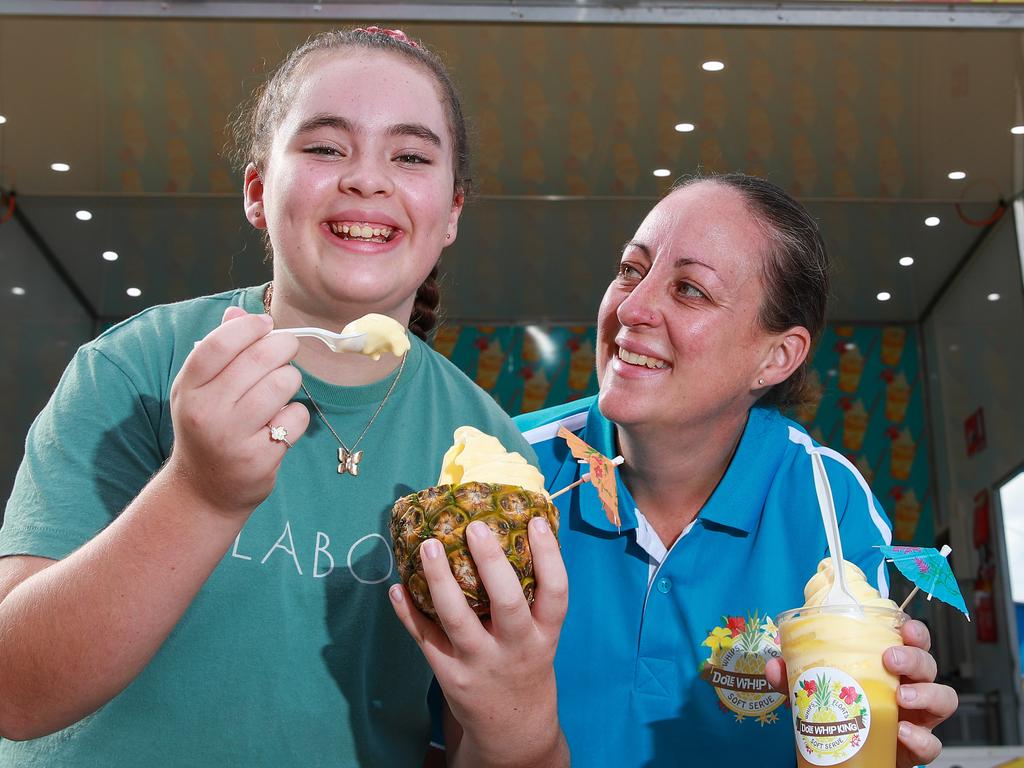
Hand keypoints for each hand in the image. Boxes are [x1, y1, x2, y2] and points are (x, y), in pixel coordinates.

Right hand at [167, 306, 307, 516]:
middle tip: (287, 349)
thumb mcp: (200, 389)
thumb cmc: (208, 427)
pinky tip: (281, 424)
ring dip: (291, 380)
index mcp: (189, 388)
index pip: (220, 344)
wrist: (204, 489)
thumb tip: (238, 312)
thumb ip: (219, 350)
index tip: (267, 324)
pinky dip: (296, 415)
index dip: (249, 327)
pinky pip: (295, 418)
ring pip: (282, 385)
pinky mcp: (259, 458)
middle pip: (259, 359)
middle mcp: (207, 412)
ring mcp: (232, 437)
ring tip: (281, 389)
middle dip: (283, 347)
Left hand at [390, 516, 568, 767]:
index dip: (548, 556)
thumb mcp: (541, 636)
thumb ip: (530, 597)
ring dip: (440, 579)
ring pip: (458, 618)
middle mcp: (516, 648)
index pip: (555, 592)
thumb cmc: (525, 663)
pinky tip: (397, 587)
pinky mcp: (450, 674)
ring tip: (428, 546)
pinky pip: (425, 638)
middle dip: (490, 563)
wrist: (513, 727)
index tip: (534, 522)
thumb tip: (514, 533)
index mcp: (544, 634)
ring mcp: (480, 662)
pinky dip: (407, 612)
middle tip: (474, 528)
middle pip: (506, 603)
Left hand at [765, 619, 957, 767]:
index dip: (913, 630)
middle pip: (928, 664)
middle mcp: (909, 687)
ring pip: (944, 698)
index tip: (903, 627)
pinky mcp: (917, 747)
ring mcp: (918, 717)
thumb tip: (774, 666)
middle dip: (915, 658)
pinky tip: (902, 733)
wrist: (846, 757)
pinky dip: (921, 739)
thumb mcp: (811, 691)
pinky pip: (933, 743)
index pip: (910, 640)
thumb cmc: (837, 713)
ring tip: (902, 697)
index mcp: (888, 666)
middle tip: (890, 660)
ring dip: (927, 693)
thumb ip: (793, 677)